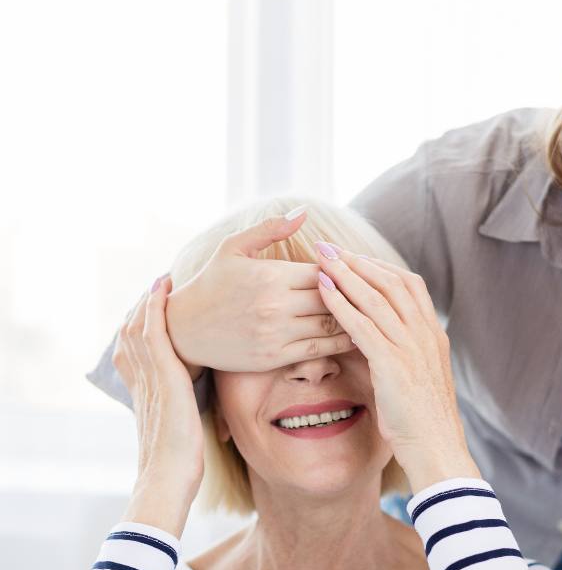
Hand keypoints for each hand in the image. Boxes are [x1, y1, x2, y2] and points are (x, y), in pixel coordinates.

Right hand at [113, 276, 203, 537]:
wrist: (169, 479)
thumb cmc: (181, 464)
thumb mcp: (183, 428)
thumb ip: (188, 409)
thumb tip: (206, 406)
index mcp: (142, 392)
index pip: (135, 348)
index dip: (143, 326)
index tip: (155, 309)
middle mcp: (140, 380)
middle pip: (133, 331)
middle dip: (145, 307)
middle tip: (162, 286)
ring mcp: (149, 377)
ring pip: (140, 326)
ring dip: (151, 301)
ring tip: (165, 281)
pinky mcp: (163, 377)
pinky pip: (153, 332)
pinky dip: (156, 308)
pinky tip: (165, 288)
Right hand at [165, 213, 355, 378]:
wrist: (182, 330)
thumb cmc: (211, 284)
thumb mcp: (233, 248)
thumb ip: (270, 229)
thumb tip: (304, 212)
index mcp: (269, 274)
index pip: (323, 270)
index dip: (342, 270)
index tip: (354, 270)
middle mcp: (274, 304)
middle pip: (331, 296)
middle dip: (352, 294)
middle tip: (371, 293)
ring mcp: (274, 333)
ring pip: (330, 323)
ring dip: (352, 318)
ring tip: (369, 313)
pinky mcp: (273, 357)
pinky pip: (318, 349)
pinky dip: (340, 342)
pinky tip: (354, 335)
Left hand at [315, 251, 480, 494]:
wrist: (438, 449)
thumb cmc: (424, 421)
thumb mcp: (420, 379)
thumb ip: (405, 355)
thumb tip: (378, 342)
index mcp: (434, 335)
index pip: (409, 284)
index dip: (379, 266)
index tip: (354, 257)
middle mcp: (425, 334)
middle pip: (390, 282)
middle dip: (357, 260)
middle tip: (329, 247)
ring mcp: (412, 347)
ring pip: (376, 297)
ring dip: (345, 274)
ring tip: (320, 259)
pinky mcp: (393, 364)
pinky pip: (363, 325)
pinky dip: (341, 304)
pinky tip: (322, 291)